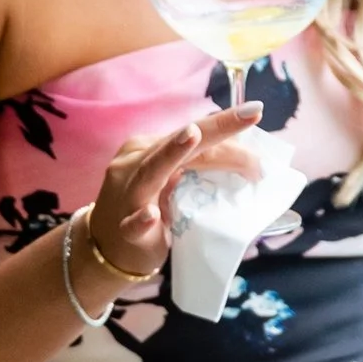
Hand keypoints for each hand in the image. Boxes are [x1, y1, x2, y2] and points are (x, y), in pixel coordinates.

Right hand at [86, 101, 262, 284]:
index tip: (257, 111)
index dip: (224, 124)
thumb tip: (246, 158)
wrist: (106, 250)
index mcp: (148, 148)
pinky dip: (141, 220)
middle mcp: (134, 162)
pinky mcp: (124, 230)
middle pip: (177, 143)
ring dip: (171, 154)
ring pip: (150, 171)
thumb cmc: (146, 209)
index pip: (191, 133)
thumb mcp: (170, 182)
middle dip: (216, 130)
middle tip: (251, 116)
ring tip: (192, 136)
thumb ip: (196, 167)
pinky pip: (132, 223)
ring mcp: (127, 194)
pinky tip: (151, 216)